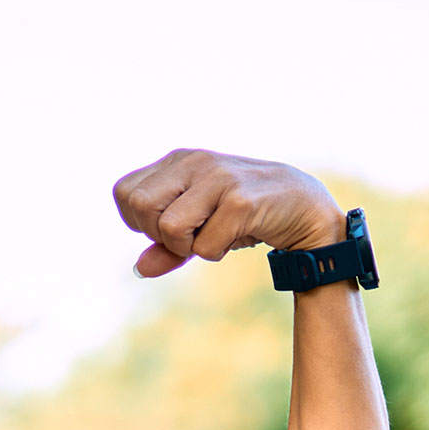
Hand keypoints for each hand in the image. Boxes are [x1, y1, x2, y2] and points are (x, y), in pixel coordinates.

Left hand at [112, 150, 343, 278]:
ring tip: (213, 236)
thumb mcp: (199, 229)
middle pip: (140, 206)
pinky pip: (205, 245)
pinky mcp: (241, 200)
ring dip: (188, 246)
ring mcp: (218, 178)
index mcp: (178, 160)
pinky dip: (215, 252)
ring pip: (169, 227)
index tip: (166, 228)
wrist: (304, 208)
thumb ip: (166, 247)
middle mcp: (194, 161)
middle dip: (159, 234)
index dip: (138, 221)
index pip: (125, 192)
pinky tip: (235, 236)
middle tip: (189, 236)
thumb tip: (140, 269)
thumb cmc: (243, 216)